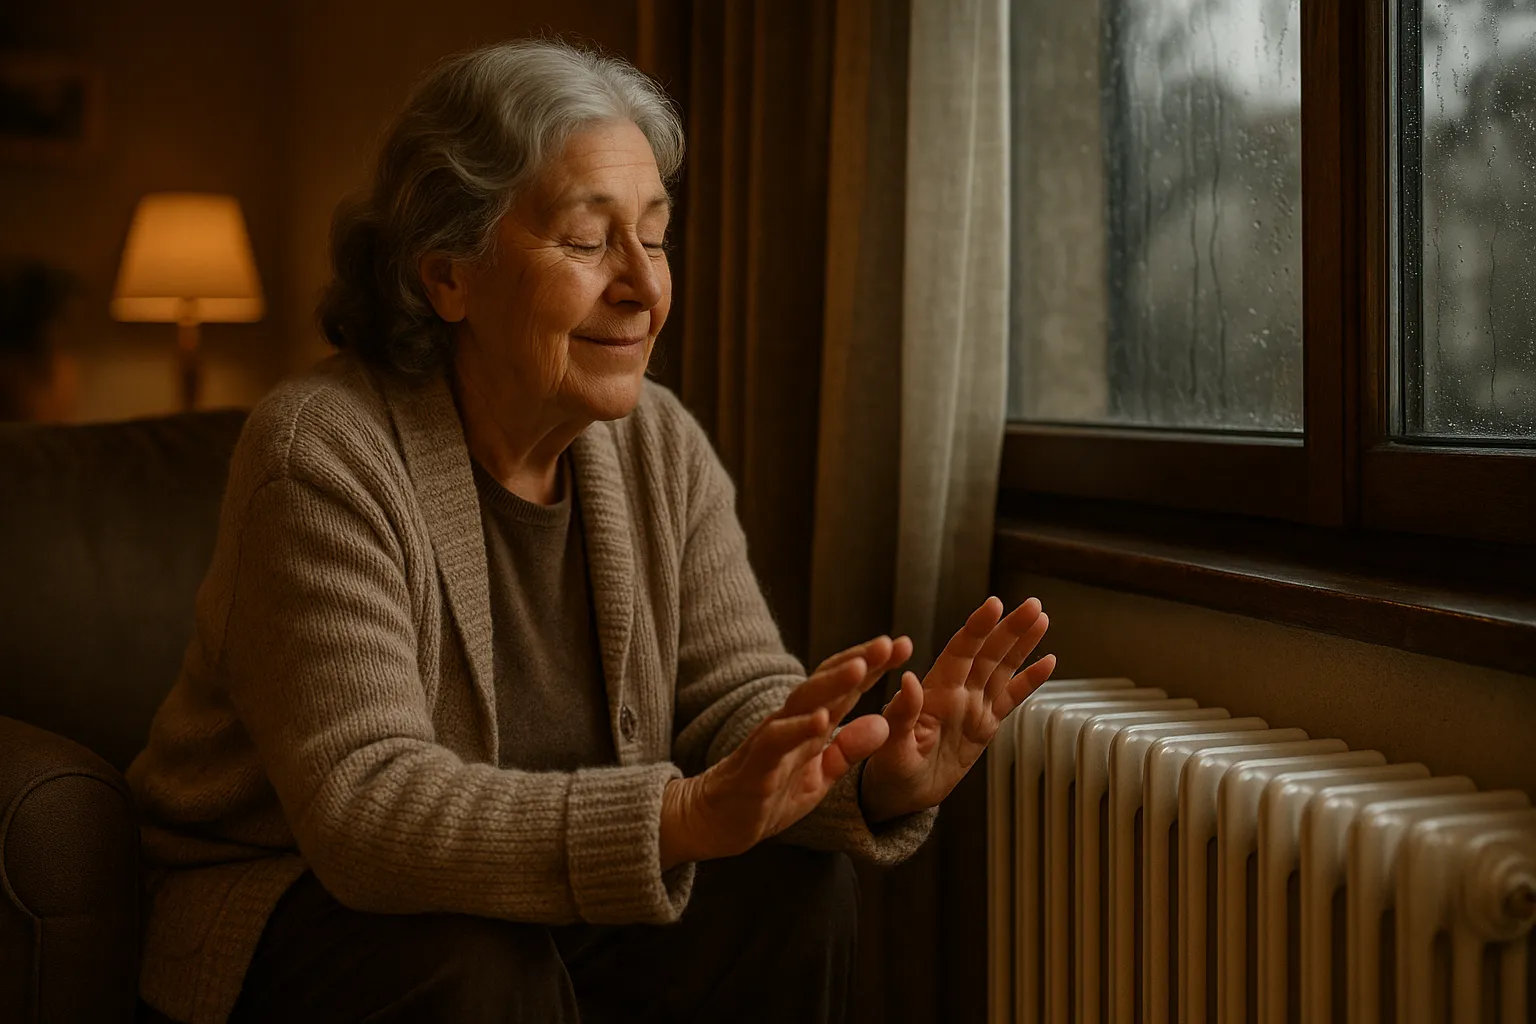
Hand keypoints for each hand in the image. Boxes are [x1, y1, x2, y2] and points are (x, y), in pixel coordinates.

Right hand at [660, 635, 913, 868]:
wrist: (715, 821)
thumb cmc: (769, 793)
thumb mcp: (820, 775)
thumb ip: (849, 749)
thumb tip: (883, 722)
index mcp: (811, 724)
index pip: (845, 686)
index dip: (873, 665)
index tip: (903, 645)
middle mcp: (792, 721)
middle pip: (826, 682)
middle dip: (858, 661)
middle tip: (889, 643)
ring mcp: (772, 739)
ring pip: (803, 702)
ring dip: (832, 683)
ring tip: (861, 666)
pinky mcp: (756, 765)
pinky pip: (777, 742)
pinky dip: (799, 728)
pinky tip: (821, 719)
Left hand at [859, 597, 1055, 823]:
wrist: (898, 794)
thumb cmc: (887, 769)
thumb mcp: (890, 747)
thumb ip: (901, 715)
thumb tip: (908, 680)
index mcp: (934, 693)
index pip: (959, 653)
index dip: (977, 628)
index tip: (994, 605)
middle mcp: (957, 694)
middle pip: (988, 654)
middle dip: (1009, 628)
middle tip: (1033, 604)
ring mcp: (972, 707)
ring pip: (1002, 669)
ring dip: (1021, 644)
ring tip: (1041, 618)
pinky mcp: (984, 725)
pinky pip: (1010, 699)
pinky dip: (1029, 681)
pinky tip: (1048, 661)